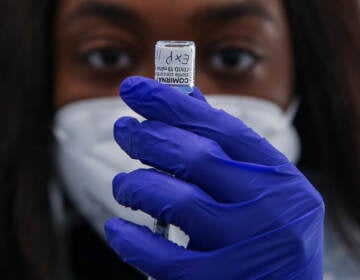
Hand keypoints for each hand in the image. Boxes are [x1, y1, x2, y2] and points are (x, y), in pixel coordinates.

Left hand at [105, 76, 323, 278]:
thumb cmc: (268, 234)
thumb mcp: (261, 186)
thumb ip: (225, 144)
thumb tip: (185, 97)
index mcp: (279, 177)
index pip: (220, 127)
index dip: (172, 104)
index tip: (134, 89)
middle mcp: (269, 207)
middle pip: (195, 157)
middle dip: (148, 137)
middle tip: (124, 130)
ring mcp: (246, 246)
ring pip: (177, 201)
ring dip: (137, 186)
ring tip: (124, 184)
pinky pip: (165, 259)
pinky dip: (133, 241)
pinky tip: (118, 229)